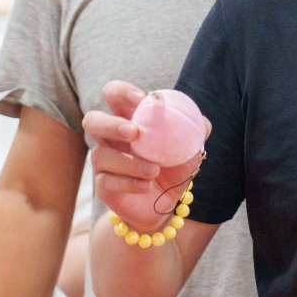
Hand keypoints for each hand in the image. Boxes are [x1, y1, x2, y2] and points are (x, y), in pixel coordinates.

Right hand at [82, 81, 202, 233]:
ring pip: (102, 155)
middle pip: (92, 120)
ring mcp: (103, 162)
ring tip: (154, 170)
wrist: (165, 204)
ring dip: (129, 162)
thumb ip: (195, 132)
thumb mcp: (188, 149)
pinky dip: (129, 183)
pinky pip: (108, 182)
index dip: (121, 92)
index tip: (141, 98)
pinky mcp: (103, 186)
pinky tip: (147, 185)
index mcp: (128, 119)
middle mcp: (109, 138)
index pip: (114, 95)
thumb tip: (203, 122)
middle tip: (134, 131)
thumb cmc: (174, 168)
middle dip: (110, 123)